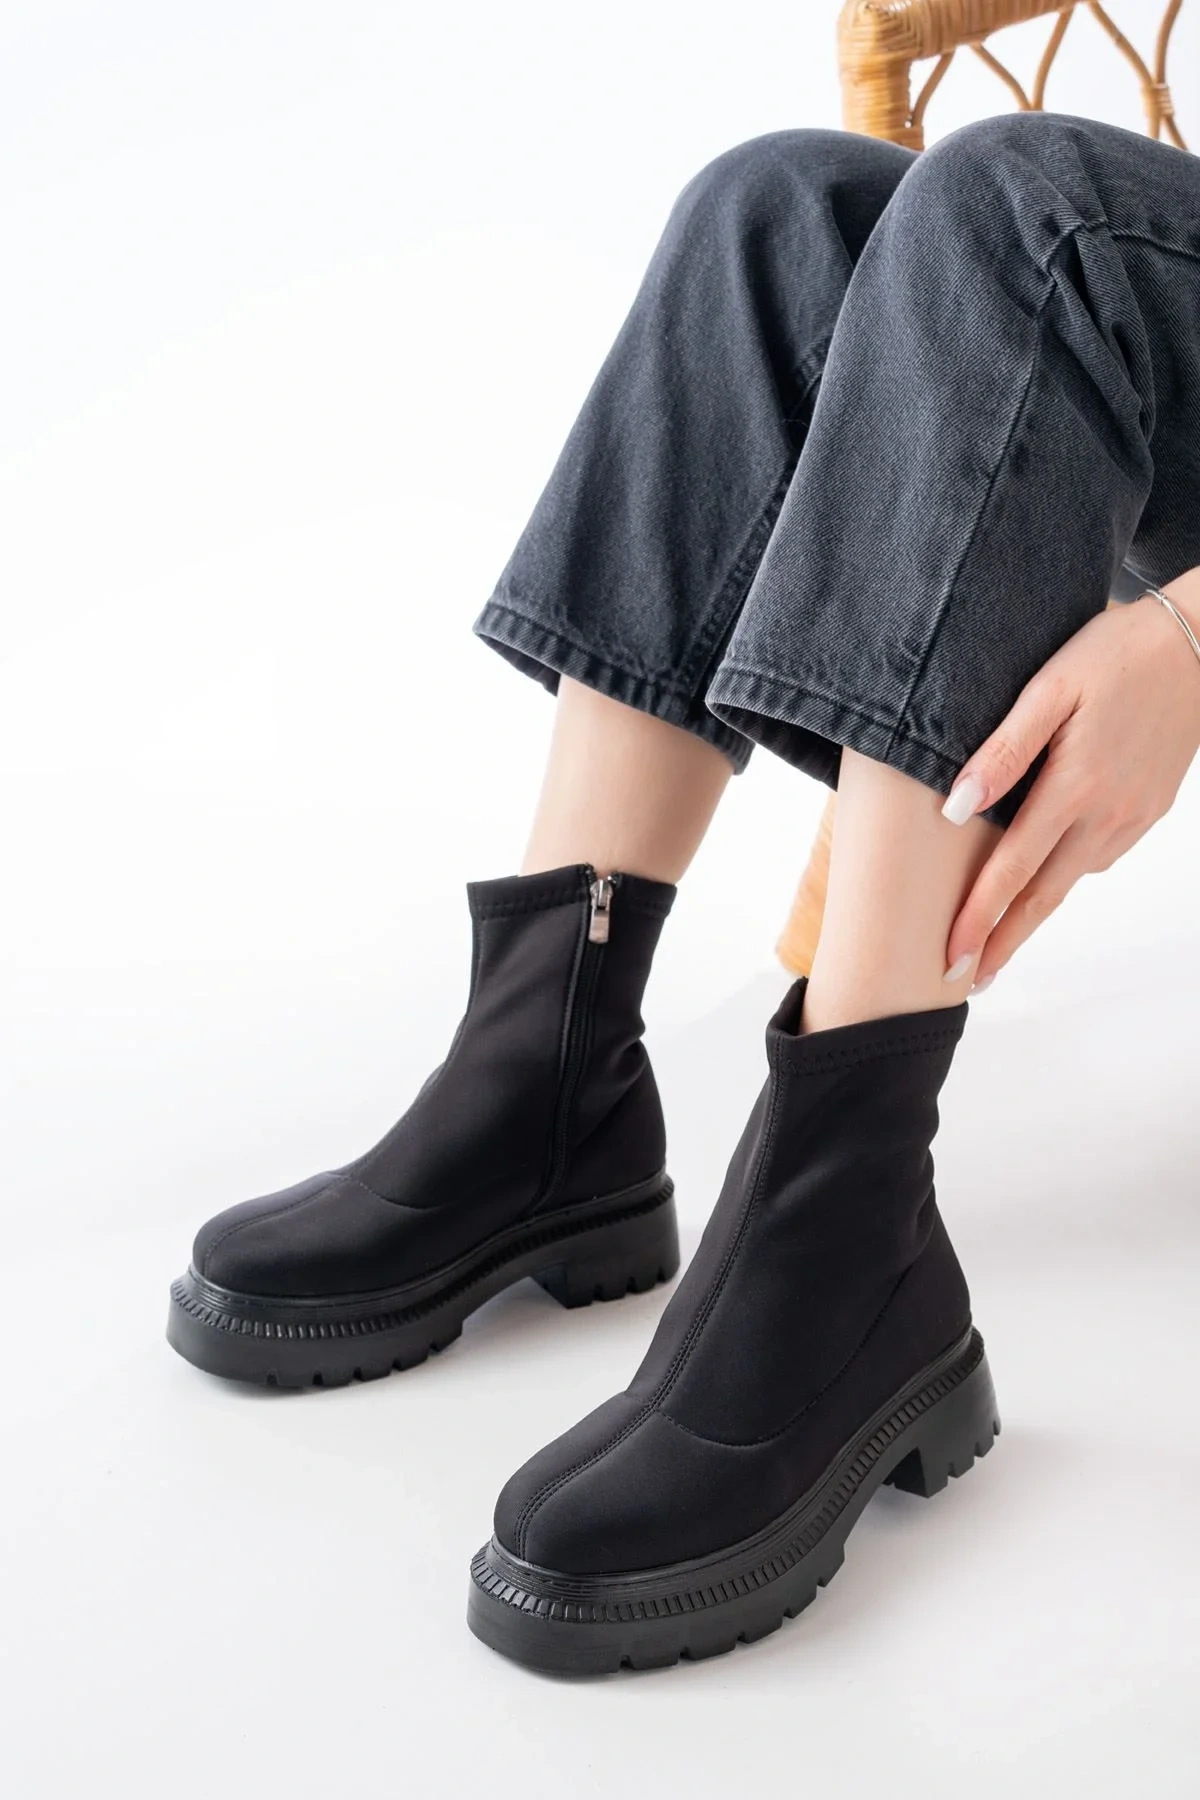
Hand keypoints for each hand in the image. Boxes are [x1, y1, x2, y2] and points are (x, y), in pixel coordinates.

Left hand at [943, 568, 1199, 989]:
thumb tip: (957, 808)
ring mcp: (1132, 818)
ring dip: (1032, 914)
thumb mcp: (1050, 687)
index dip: (978, 918)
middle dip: (1001, 942)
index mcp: (1075, 787)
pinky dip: (1063, 877)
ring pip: (1070, 879)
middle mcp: (1107, 815)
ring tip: (993, 938)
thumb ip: (1003, 751)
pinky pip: (1096, 856)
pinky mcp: (1148, 811)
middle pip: (1043, 897)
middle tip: (965, 979)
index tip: (950, 957)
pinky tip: (1042, 878)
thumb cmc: (1116, 653)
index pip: (1013, 870)